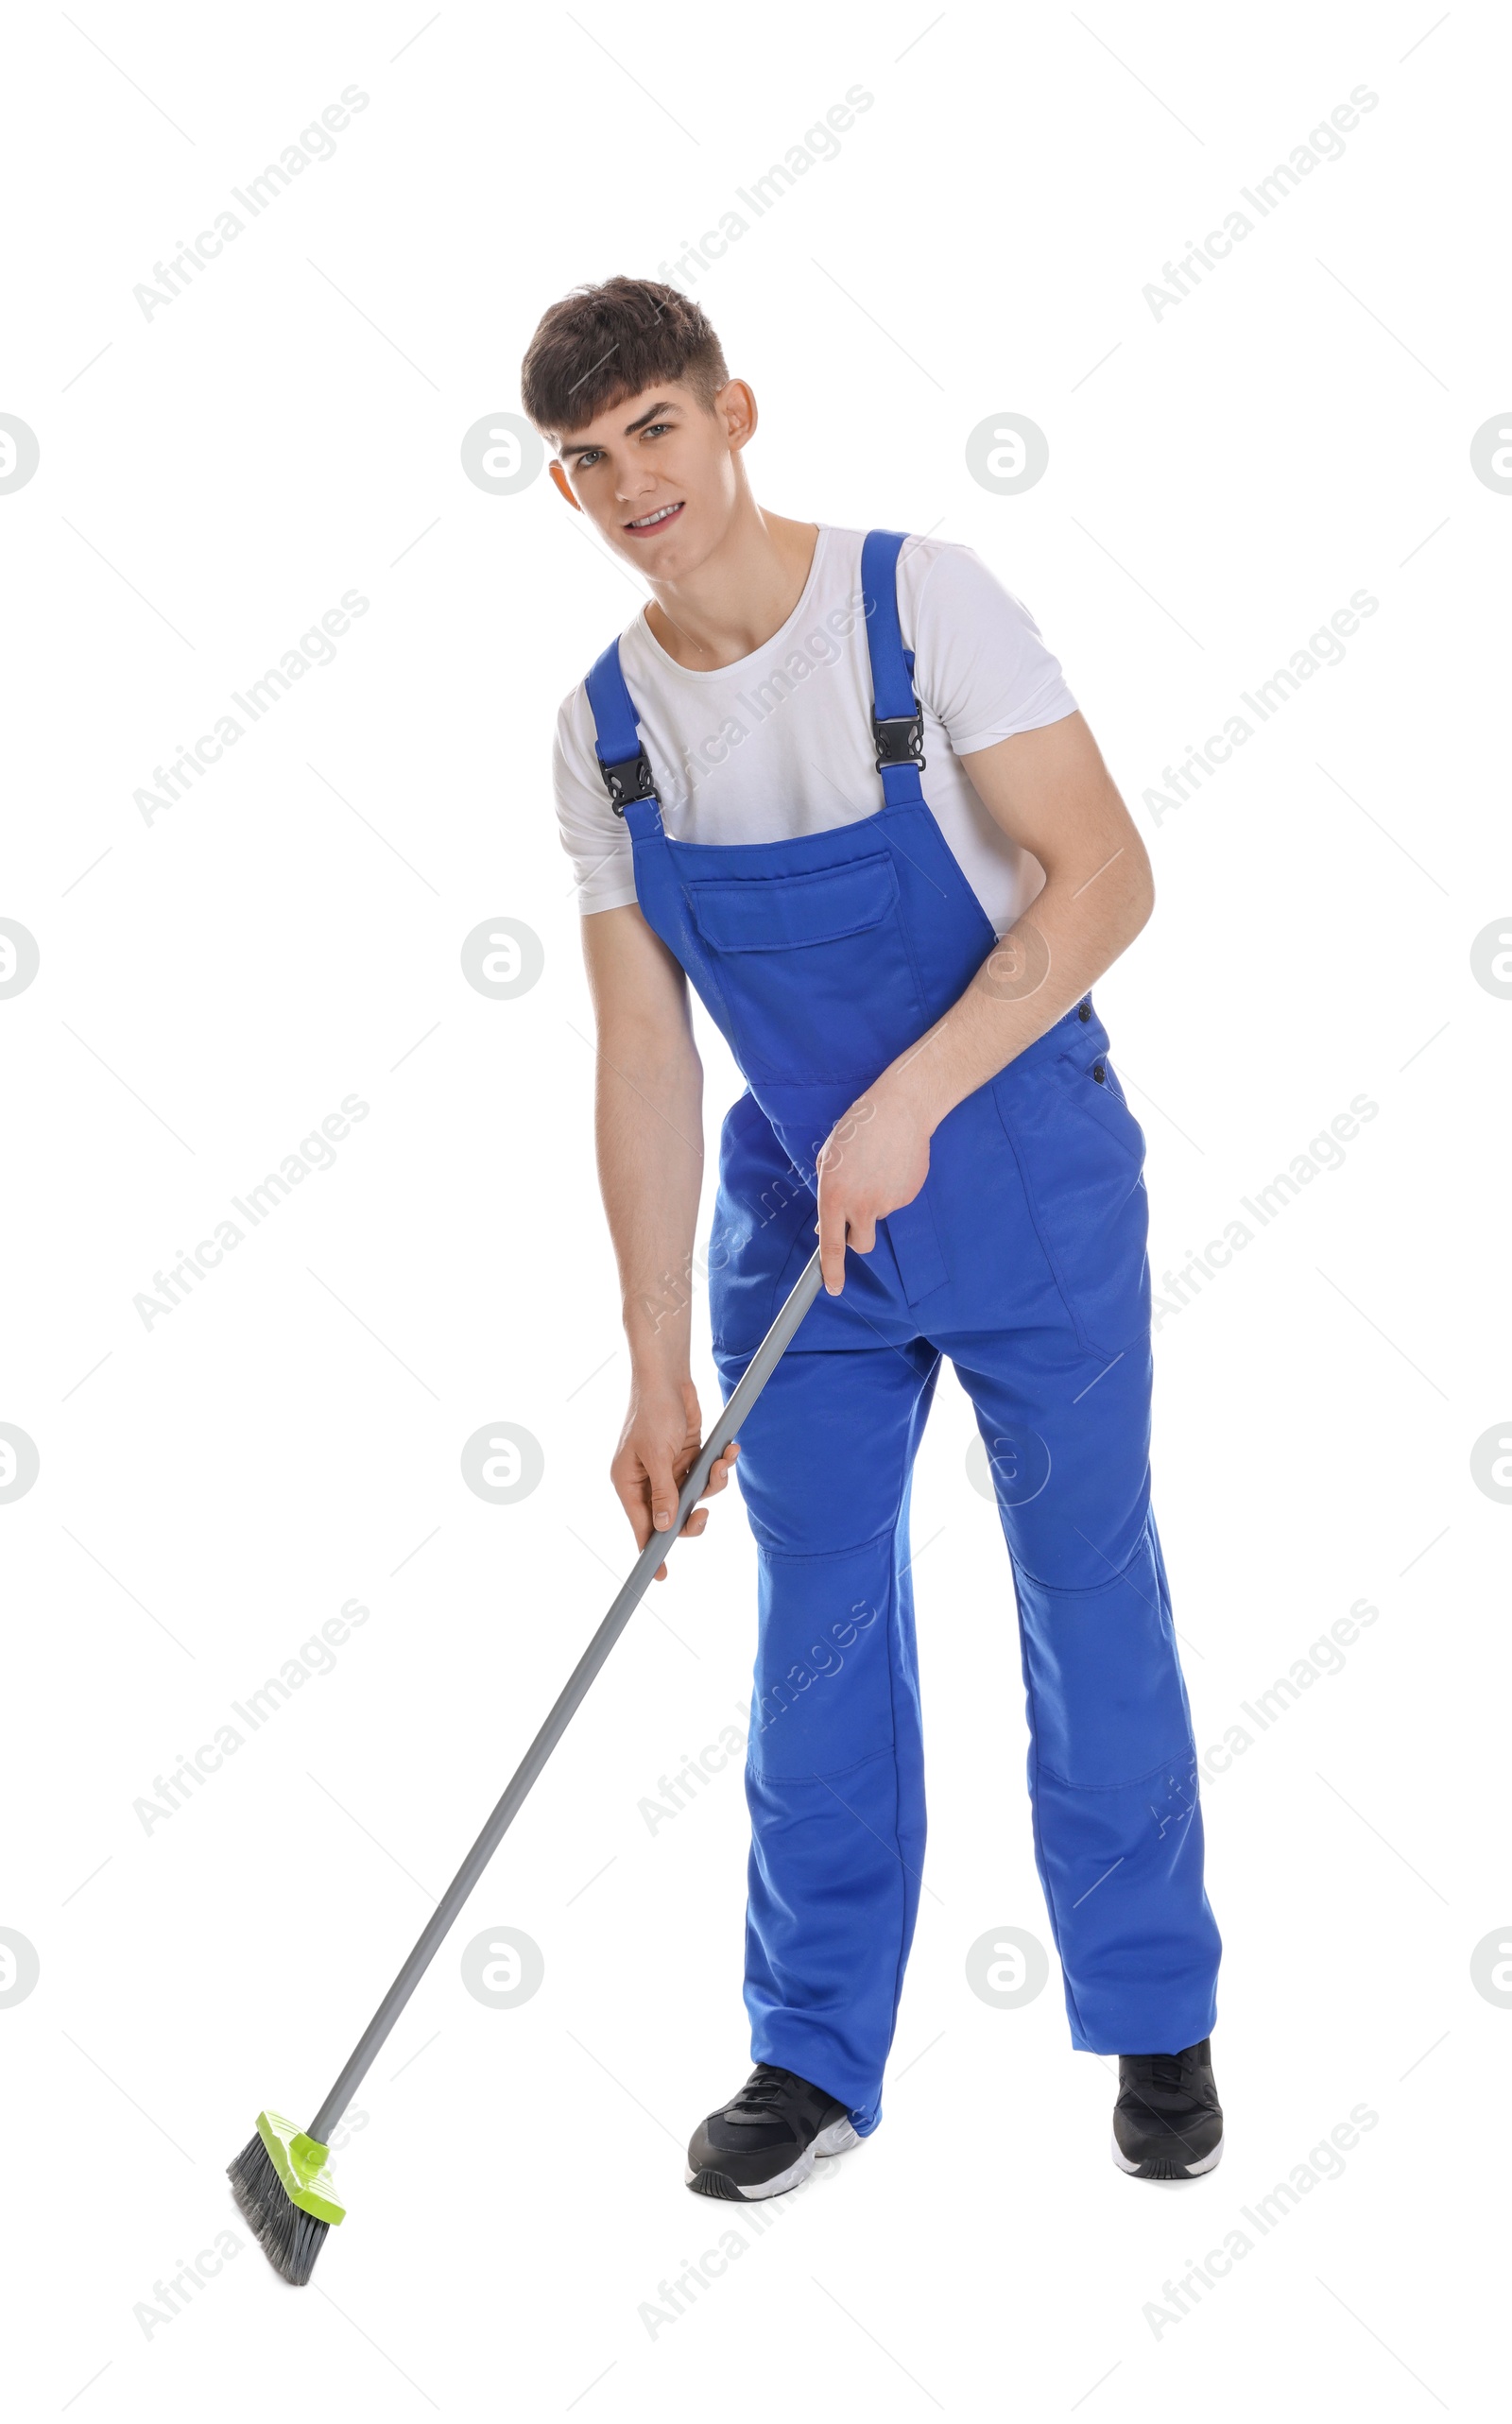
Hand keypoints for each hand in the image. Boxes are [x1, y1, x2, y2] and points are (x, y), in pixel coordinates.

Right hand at [611, 1375, 739, 1580]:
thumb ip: (663, 1492)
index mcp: (629, 1483)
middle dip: (692, 1519)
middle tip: (704, 1515)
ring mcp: (670, 1471)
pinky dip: (721, 1467)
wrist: (669, 1377)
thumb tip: (665, 1527)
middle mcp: (648, 1482)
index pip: (640, 1527)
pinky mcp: (689, 1459)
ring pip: (695, 1498)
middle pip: (671, 1519)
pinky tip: (730, 1452)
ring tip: (723, 1464)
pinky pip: (708, 1476)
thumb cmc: (653, 1411)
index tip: (660, 1576)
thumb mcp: (656, 1455)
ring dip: (714, 1486)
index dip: (650, 1552)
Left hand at [815, 1084, 931, 1294]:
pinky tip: (891, 1165)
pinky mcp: (908, 1196)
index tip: (832, 1288)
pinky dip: (892, 1189)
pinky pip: (895, 1201)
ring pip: (879, 1217)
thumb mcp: (828, 1158)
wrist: (899, 1110)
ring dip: (875, 1202)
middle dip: (858, 1238)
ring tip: (875, 1169)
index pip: (832, 1247)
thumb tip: (827, 1224)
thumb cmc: (858, 1129)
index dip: (832, 1272)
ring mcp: (888, 1203)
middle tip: (857, 1215)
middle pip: (861, 1244)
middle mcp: (861, 1205)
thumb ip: (826, 1193)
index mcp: (834, 1196)